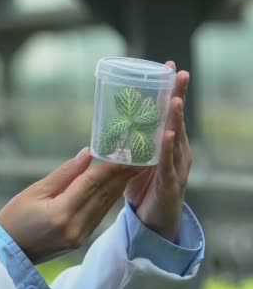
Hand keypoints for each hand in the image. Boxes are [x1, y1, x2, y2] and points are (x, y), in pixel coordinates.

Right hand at [0, 148, 142, 264]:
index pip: (92, 183)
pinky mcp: (81, 240)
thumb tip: (87, 154)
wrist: (8, 253)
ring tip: (132, 166)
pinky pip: (99, 214)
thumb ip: (64, 174)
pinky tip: (116, 185)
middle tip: (139, 154)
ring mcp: (80, 236)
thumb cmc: (14, 218)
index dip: (110, 165)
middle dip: (121, 173)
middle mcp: (76, 226)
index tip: (126, 150)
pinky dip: (108, 198)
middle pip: (103, 194)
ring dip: (119, 185)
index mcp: (61, 213)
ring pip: (105, 205)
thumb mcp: (34, 191)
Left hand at [124, 61, 192, 241]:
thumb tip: (110, 122)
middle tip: (178, 73)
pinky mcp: (169, 185)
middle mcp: (176, 152)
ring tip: (174, 100)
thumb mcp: (136, 160)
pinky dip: (166, 150)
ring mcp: (176, 167)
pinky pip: (167, 165)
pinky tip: (166, 135)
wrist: (156, 221)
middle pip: (176, 120)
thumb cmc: (146, 188)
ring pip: (175, 139)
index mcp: (167, 143)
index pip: (169, 112)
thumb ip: (128, 141)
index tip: (167, 67)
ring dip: (174, 119)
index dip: (169, 90)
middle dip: (177, 96)